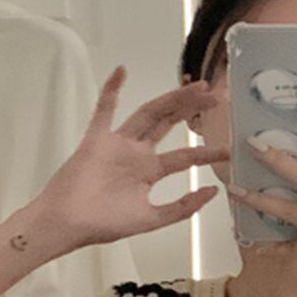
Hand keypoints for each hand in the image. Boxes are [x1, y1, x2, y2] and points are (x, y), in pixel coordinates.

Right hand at [35, 66, 228, 248]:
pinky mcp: (96, 139)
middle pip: (169, 125)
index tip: (227, 150)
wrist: (70, 224)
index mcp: (149, 172)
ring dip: (170, 99)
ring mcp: (117, 143)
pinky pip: (103, 110)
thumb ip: (182, 208)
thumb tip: (212, 192)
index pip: (183, 157)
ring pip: (147, 113)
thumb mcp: (153, 218)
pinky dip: (111, 90)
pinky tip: (121, 72)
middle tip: (215, 96)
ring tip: (193, 86)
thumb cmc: (105, 224)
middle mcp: (136, 154)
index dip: (206, 153)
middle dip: (192, 110)